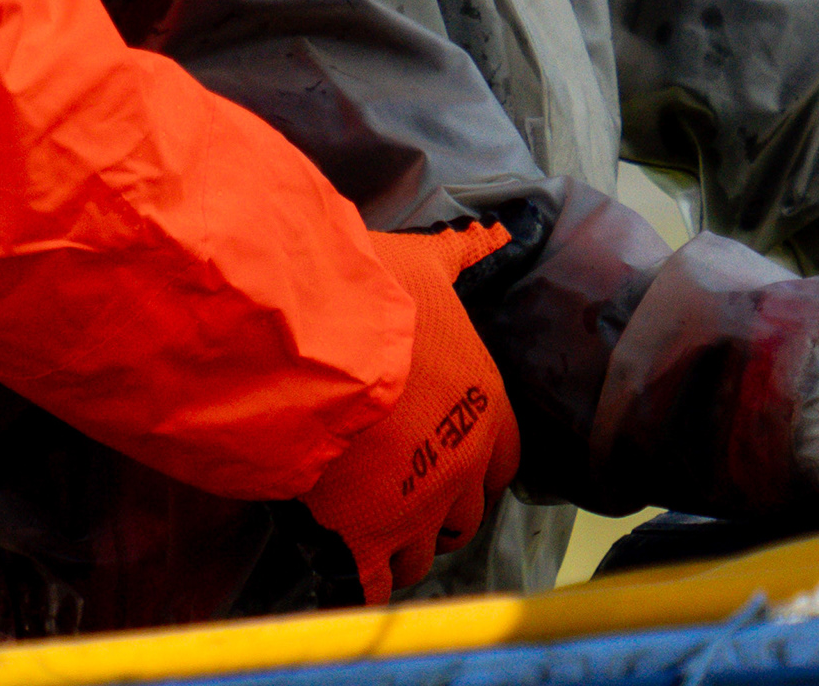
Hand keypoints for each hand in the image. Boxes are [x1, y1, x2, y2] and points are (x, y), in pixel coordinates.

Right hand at [297, 222, 522, 603]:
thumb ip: (462, 257)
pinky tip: (344, 571)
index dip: (480, 465)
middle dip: (443, 512)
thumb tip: (496, 233)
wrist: (313, 340)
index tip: (457, 463)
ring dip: (404, 548)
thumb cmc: (372, 296)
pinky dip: (363, 583)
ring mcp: (417, 508)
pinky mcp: (369, 538)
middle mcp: (462, 465)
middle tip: (409, 501)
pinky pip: (375, 583)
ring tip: (374, 536)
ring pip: (425, 555)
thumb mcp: (424, 265)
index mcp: (485, 406)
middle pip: (468, 514)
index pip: (505, 461)